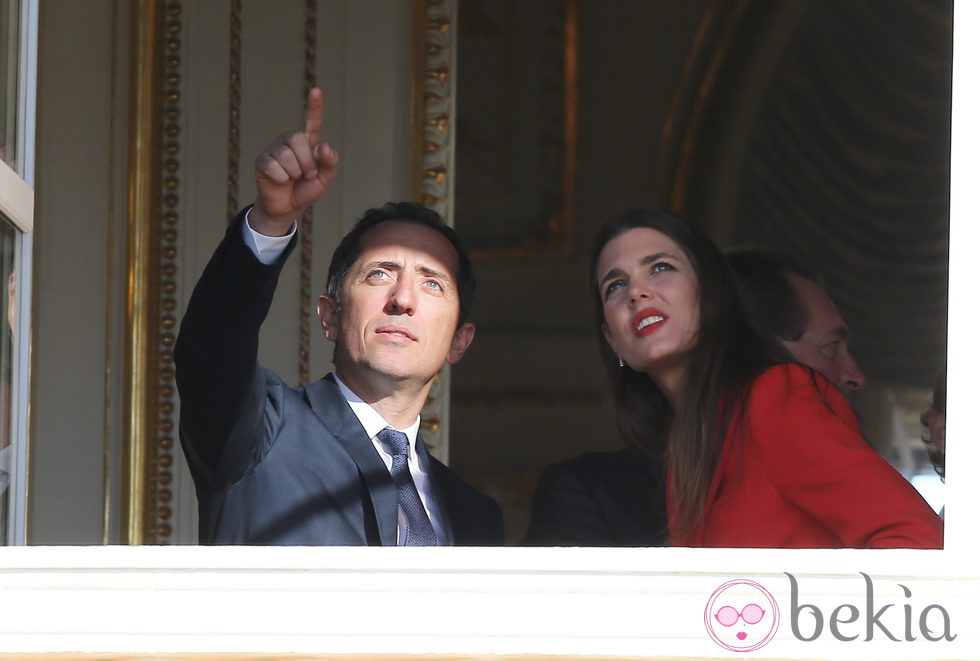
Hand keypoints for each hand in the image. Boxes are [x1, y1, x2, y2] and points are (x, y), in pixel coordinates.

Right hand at [251, 87, 339, 234]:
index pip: (311, 120)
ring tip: (294, 178)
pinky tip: (281, 181)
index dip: (314, 106)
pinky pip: (274, 167)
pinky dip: (282, 179)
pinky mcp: (262, 161)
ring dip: (295, 173)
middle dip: (307, 162)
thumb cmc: (307, 188)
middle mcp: (289, 140)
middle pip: (298, 139)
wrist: (288, 207)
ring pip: (286, 155)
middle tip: (307, 174)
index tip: (316, 91)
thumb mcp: (325, 178)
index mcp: (307, 141)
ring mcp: (274, 149)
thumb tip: (323, 146)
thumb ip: (330, 162)